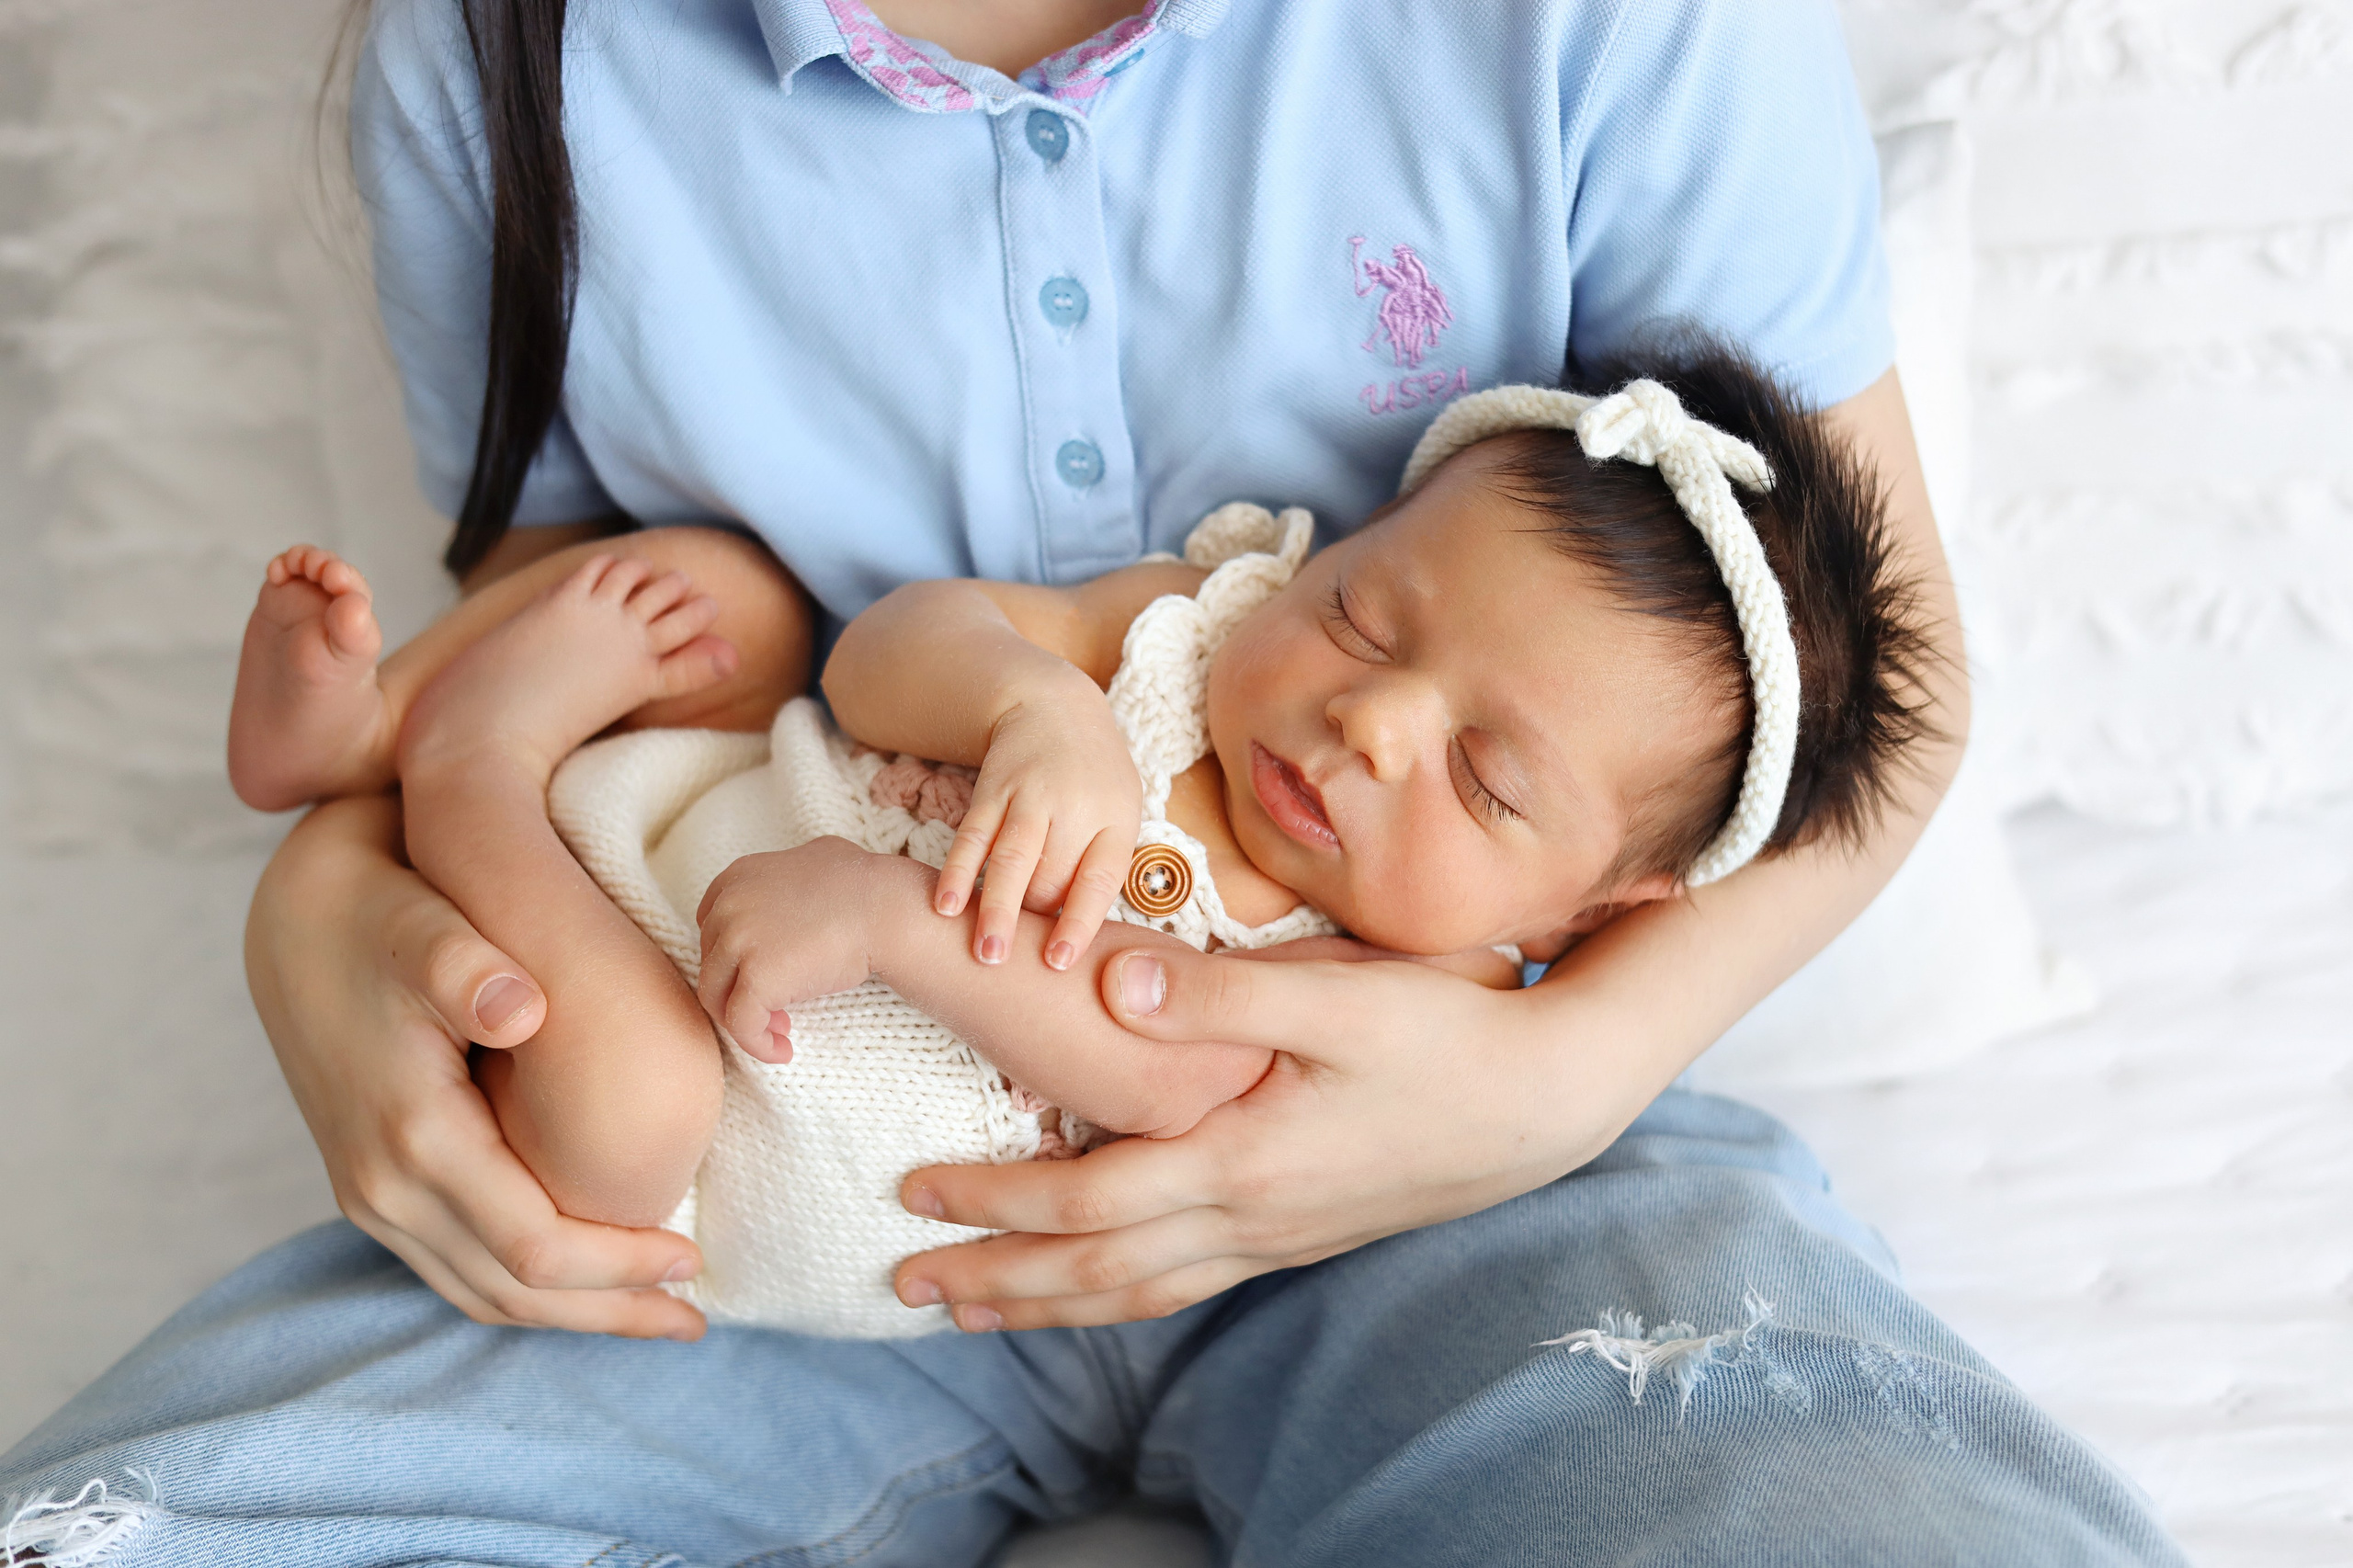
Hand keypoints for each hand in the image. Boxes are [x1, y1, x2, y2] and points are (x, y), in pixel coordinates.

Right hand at [247, 796, 707, 1338]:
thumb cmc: (379, 914)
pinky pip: (457, 1268)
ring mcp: (371, 1197)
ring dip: (572, 1315)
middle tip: (695, 1321)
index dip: (618, 1264)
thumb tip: (519, 1008)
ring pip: (480, 1293)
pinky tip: (583, 1281)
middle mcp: (383, 1188)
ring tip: (658, 1315)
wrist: (296, 918)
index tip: (694, 1257)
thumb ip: (463, 967)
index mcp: (411, 1137)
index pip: (532, 1244)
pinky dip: (524, 1288)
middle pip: (511, 1293)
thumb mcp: (421, 923)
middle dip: (609, 1312)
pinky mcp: (374, 1188)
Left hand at [696, 837, 915, 1061]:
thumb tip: (796, 882)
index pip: (710, 928)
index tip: (758, 974)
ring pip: (717, 997)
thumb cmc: (866, 884)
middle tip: (775, 1008)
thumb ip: (790, 872)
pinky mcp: (757, 978)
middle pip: (713, 964)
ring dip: (746, 1020)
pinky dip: (758, 1045)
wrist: (887, 909)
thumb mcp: (816, 857)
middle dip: (739, 989)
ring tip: (780, 1031)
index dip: (733, 958)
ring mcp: (738, 941)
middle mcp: (729, 906)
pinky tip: (783, 1051)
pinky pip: (742, 1024)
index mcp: (738, 878)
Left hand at [887, 942, 1666, 1329]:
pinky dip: (1120, 1299)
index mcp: (1239, 1161)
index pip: (1084, 1197)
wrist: (1546, 1101)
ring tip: (972, 1312)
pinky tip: (1098, 1291)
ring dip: (1047, 1305)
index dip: (993, 1200)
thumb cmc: (1446, 1038)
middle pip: (1093, 1271)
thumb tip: (1108, 983)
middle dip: (993, 1279)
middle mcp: (1248, 1219)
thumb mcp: (1337, 998)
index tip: (913, 1192)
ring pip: (1136, 1294)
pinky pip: (1185, 1287)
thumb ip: (1219, 993)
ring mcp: (1276, 1238)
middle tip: (904, 1285)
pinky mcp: (1302, 1234)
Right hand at [932, 681, 1141, 971]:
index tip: (1059, 962)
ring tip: (985, 955)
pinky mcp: (993, 789)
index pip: (1099, 878)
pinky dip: (957, 872)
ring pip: (1011, 860)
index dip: (1079, 923)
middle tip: (1014, 963)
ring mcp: (1032, 795)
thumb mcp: (1120, 810)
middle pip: (1051, 876)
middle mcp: (1075, 806)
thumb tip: (1078, 938)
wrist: (1054, 706)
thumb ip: (1102, 865)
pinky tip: (944, 905)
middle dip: (1032, 922)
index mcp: (1116, 818)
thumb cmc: (1093, 777)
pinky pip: (973, 836)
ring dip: (996, 910)